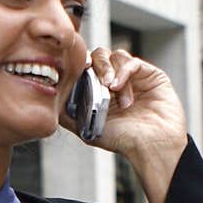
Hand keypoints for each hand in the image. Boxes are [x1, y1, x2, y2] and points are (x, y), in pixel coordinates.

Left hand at [61, 47, 188, 202]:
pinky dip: (124, 71)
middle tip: (99, 82)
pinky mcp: (150, 75)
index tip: (76, 72)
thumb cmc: (123, 141)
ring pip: (115, 56)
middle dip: (96, 66)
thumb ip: (69, 115)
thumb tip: (50, 102)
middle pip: (100, 56)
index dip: (81, 66)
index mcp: (101, 92)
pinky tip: (120, 86)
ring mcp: (134, 77)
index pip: (87, 68)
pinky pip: (132, 62)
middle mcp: (117, 82)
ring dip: (111, 72)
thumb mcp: (88, 129)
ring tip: (113, 91)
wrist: (152, 146)